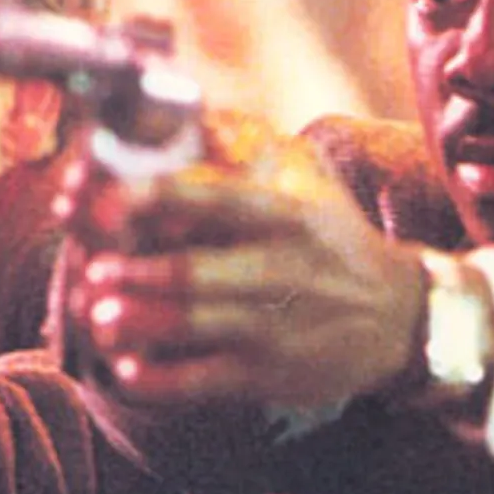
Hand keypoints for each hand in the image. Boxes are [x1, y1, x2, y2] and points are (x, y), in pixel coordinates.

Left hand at [68, 160, 425, 408]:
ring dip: (140, 322)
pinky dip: (161, 379)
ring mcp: (274, 327)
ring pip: (194, 326)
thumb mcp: (307, 188)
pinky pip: (204, 381)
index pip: (213, 201)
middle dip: (136, 272)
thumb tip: (189, 112)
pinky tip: (127, 369)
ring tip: (98, 315)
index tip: (106, 200)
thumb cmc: (332, 243)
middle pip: (194, 272)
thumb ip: (248, 154)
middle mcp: (280, 269)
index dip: (155, 199)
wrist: (400, 317)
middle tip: (94, 269)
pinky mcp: (270, 376)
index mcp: (282, 215)